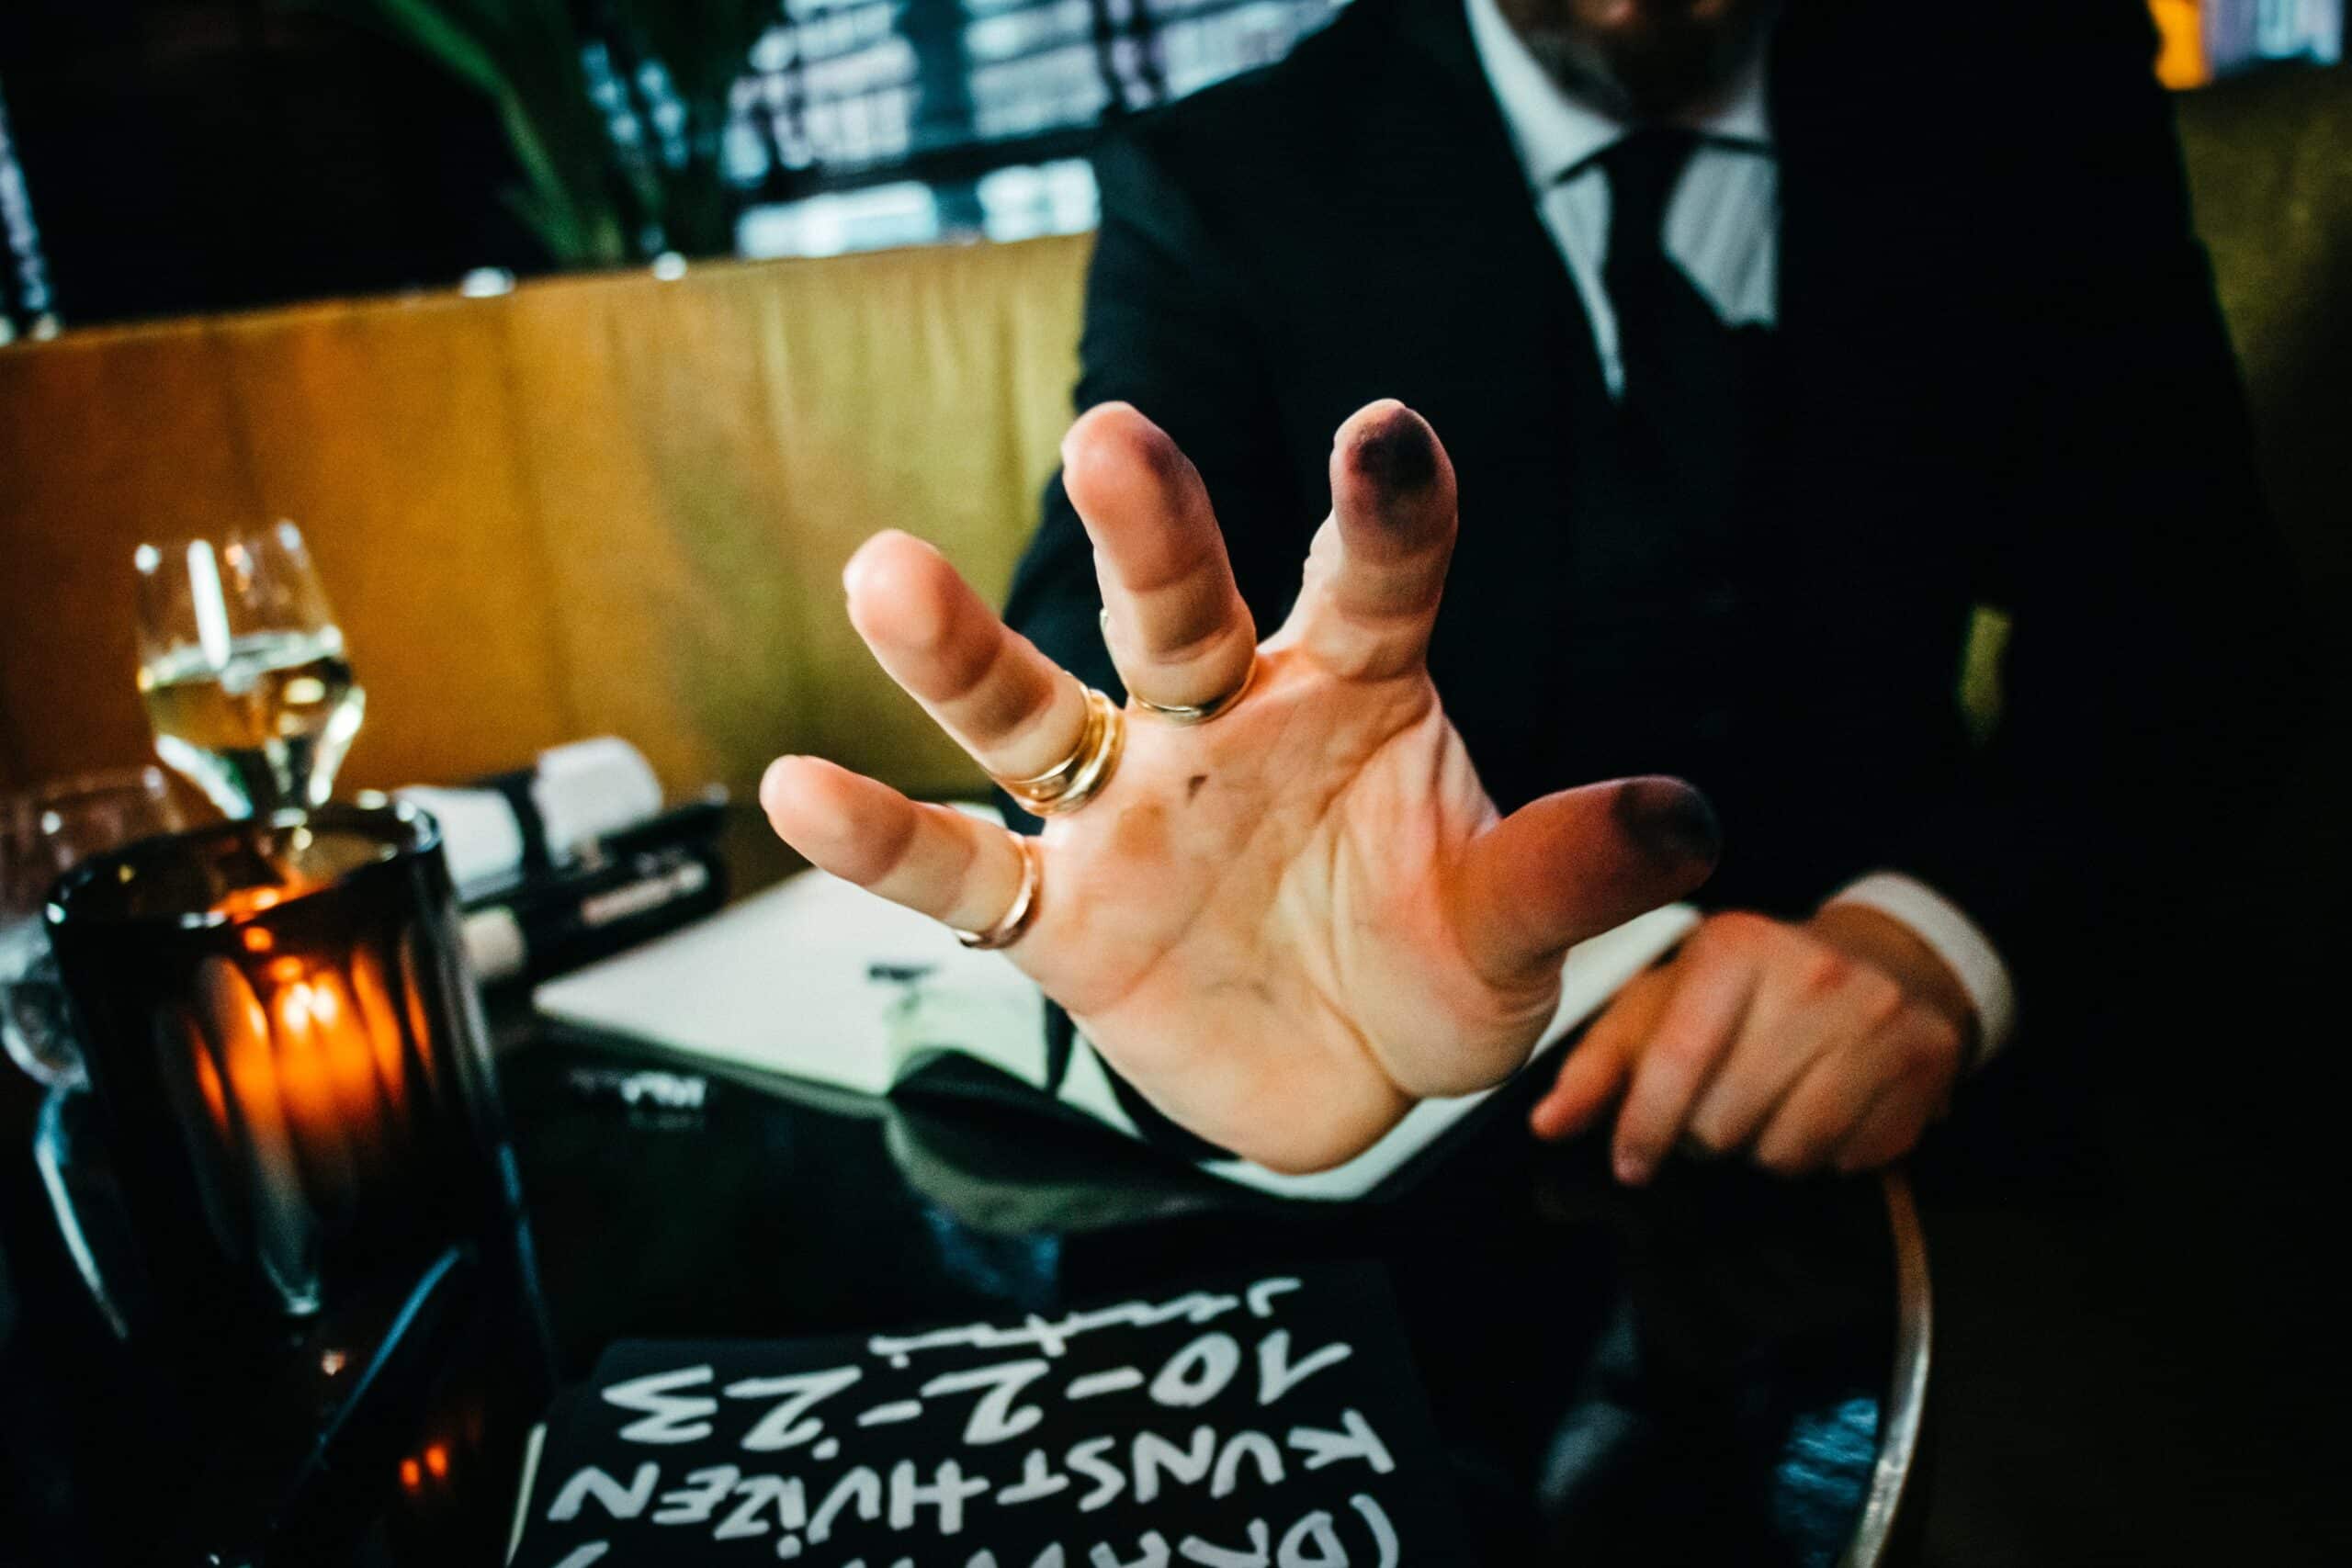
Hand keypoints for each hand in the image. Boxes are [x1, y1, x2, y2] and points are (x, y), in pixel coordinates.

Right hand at [761, 399, 1718, 1171]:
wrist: (1352, 1076)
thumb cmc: (1435, 960)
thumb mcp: (1513, 921)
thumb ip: (1572, 867)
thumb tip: (1692, 817)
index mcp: (1352, 686)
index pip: (1370, 582)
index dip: (1381, 513)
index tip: (1386, 433)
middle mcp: (1223, 716)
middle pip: (1176, 609)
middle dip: (1149, 529)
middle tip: (1113, 434)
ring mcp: (1127, 809)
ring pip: (1034, 715)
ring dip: (962, 652)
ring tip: (882, 571)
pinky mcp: (1061, 915)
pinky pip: (964, 873)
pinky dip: (886, 839)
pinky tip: (794, 789)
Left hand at [1529, 904, 1975, 1181]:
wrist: (1883, 962)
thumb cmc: (1750, 991)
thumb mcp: (1664, 1004)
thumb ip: (1599, 1064)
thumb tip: (1548, 1123)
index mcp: (1734, 946)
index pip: (1678, 1059)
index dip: (1644, 1127)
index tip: (1630, 1162)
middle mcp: (1814, 972)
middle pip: (1727, 1120)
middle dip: (1705, 1137)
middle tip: (1713, 1112)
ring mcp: (1879, 1016)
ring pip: (1789, 1150)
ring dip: (1762, 1150)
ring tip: (1765, 1108)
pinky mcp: (1928, 1061)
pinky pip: (1851, 1157)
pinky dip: (1825, 1154)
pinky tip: (1821, 1109)